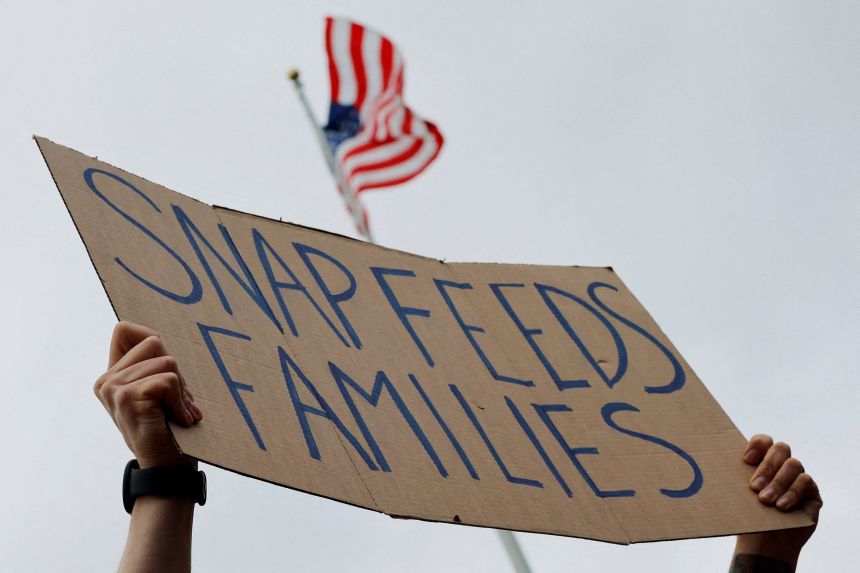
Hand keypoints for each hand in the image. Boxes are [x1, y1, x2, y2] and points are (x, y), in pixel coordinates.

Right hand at [94, 321, 202, 467]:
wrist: (168, 468)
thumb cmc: (171, 428)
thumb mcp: (161, 390)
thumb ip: (155, 364)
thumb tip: (156, 337)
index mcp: (111, 376)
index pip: (125, 329)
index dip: (152, 340)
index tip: (165, 372)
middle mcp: (106, 381)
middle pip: (154, 342)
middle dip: (175, 372)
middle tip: (175, 403)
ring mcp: (114, 388)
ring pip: (167, 362)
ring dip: (182, 391)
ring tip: (177, 414)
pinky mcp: (129, 397)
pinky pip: (170, 380)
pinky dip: (181, 402)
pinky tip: (178, 420)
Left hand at [732, 434, 821, 569]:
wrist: (764, 544)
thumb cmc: (747, 516)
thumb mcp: (737, 496)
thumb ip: (732, 479)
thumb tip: (705, 465)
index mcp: (762, 461)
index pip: (764, 441)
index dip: (757, 445)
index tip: (745, 460)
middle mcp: (782, 465)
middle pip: (781, 448)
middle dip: (767, 466)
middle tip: (754, 487)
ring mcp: (799, 477)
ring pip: (794, 464)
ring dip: (778, 482)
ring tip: (765, 501)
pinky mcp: (812, 493)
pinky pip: (806, 482)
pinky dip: (792, 493)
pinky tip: (781, 507)